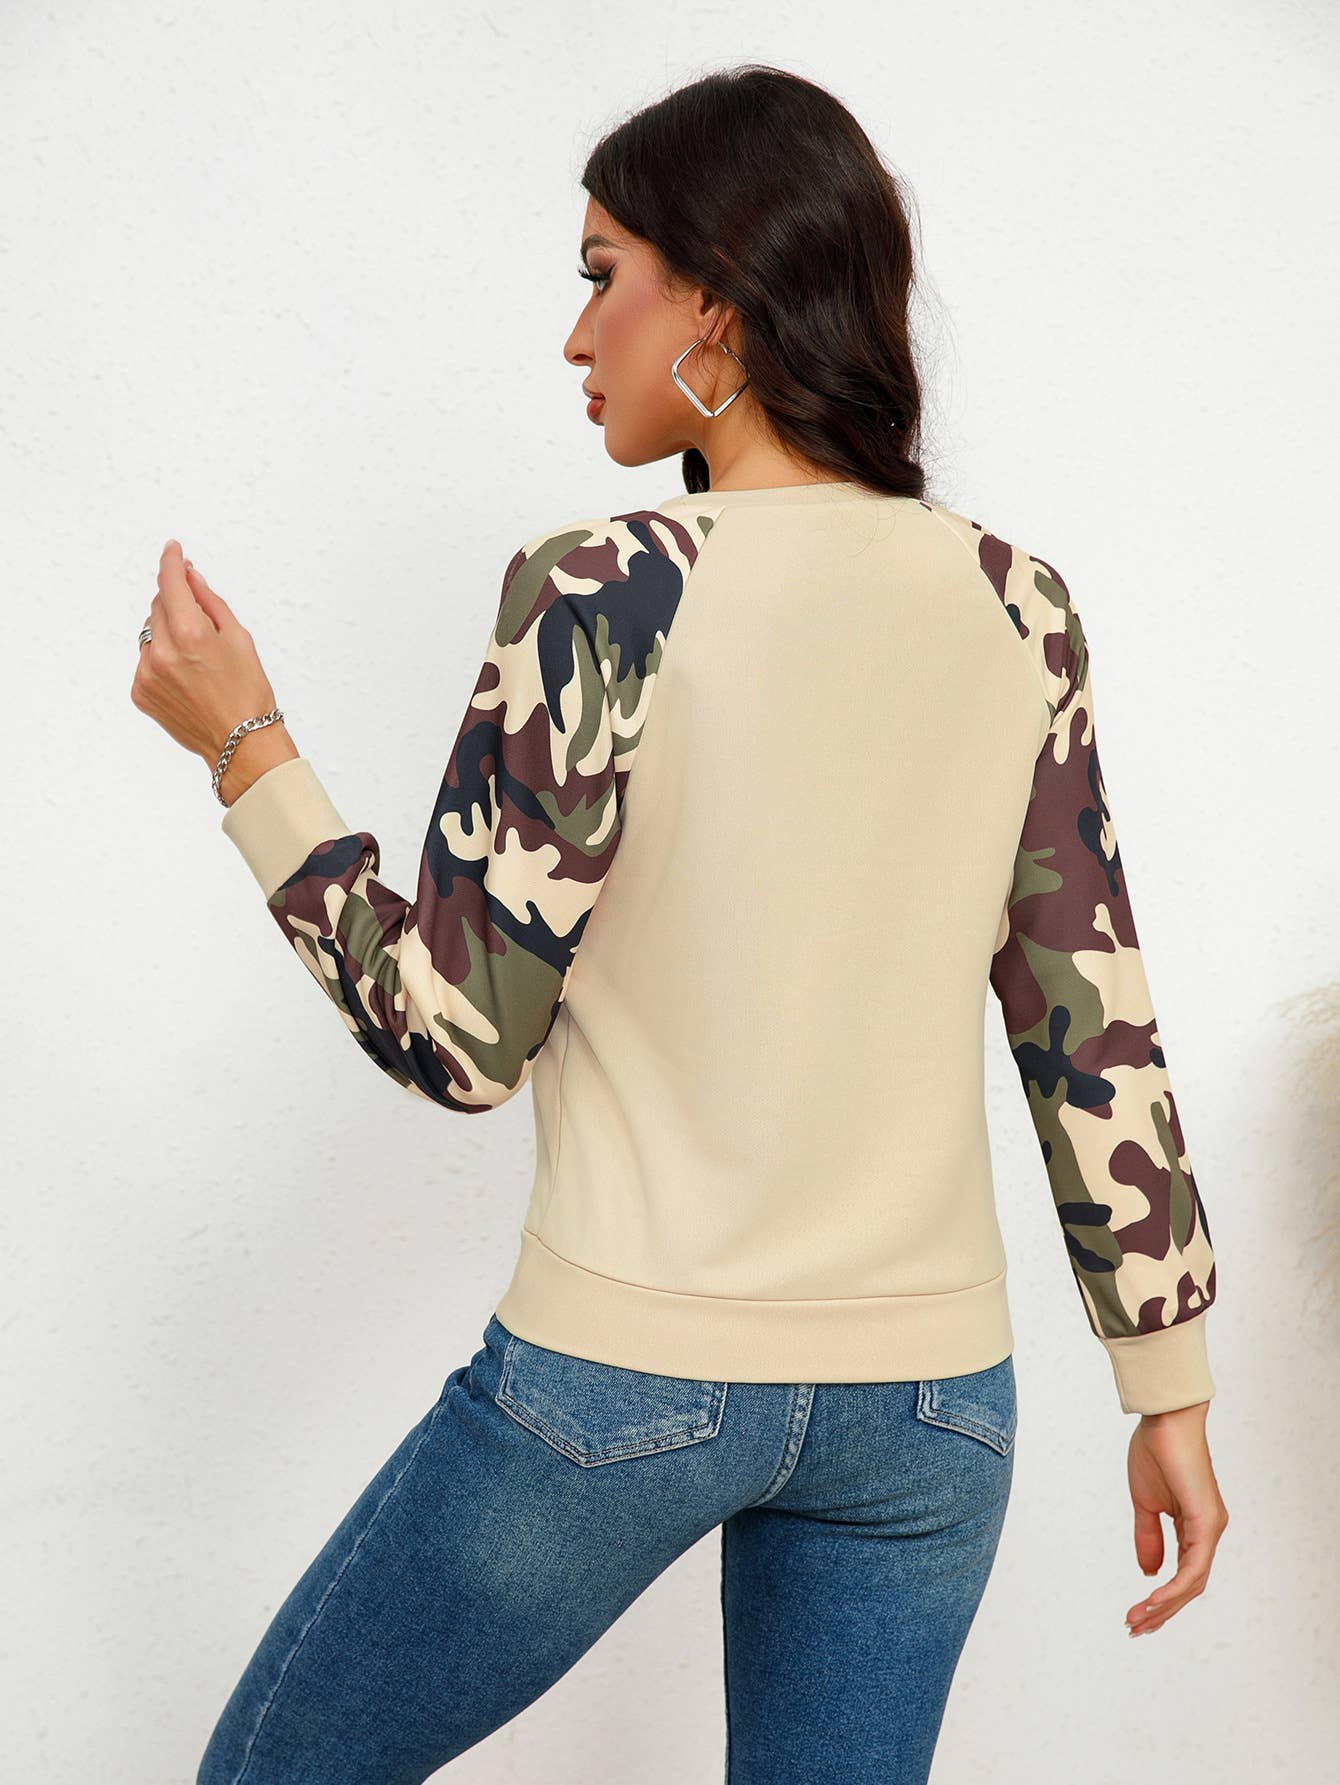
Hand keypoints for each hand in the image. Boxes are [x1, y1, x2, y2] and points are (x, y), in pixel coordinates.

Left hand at [131, 540, 278, 768]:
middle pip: (158, 605)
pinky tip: (187, 678)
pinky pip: (146, 660)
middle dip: (176, 603)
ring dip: (168, 633)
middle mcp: (162, 652)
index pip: (170, 582)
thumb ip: (210, 603)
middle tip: (202, 619)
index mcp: (190, 633)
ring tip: (197, 659)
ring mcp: (147, 673)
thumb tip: (191, 579)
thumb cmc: (248, 694)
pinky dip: (162, 659)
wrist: (239, 744)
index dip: (171, 561)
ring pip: (150, 633)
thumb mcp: (239, 638)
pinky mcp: (140, 692)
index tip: (173, 550)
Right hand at [1124, 1401, 1228, 1636]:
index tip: (1136, 1614)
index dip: (1161, 1598)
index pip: (1183, 1574)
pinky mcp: (1206, 1522)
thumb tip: (1148, 1571)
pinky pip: (1193, 1567)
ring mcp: (1211, 1528)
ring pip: (1193, 1583)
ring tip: (1138, 1620)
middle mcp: (1209, 1531)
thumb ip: (1149, 1536)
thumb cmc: (1156, 1451)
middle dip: (1162, 1611)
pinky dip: (1173, 1587)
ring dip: (1164, 1606)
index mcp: (1195, 1526)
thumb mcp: (1145, 1503)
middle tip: (1134, 1628)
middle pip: (1190, 1586)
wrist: (1164, 1419)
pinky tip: (1153, 1599)